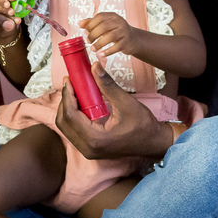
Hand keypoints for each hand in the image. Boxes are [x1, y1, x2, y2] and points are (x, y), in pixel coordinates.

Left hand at [55, 65, 170, 161]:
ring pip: (66, 128)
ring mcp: (88, 151)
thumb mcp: (125, 102)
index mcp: (95, 139)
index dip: (67, 96)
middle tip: (70, 84)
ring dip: (68, 109)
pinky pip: (74, 132)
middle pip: (63, 122)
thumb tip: (94, 66)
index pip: (70, 116)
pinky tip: (81, 103)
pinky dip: (74, 117)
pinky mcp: (90, 149)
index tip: (68, 80)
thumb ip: (107, 85)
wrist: (153, 142)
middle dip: (65, 101)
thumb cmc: (143, 125)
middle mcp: (88, 149)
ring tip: (75, 91)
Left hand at [82, 12, 137, 57]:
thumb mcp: (105, 25)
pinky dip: (107, 51)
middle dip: (93, 35)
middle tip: (88, 41)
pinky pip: (116, 47)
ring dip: (99, 44)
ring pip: (110, 37)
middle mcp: (119, 22)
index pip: (100, 17)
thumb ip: (92, 23)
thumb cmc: (115, 31)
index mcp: (113, 16)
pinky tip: (101, 54)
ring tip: (93, 49)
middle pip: (103, 26)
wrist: (133, 39)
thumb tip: (80, 24)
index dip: (90, 24)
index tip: (85, 31)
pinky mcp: (126, 42)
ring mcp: (124, 32)